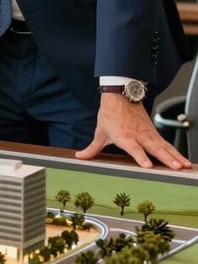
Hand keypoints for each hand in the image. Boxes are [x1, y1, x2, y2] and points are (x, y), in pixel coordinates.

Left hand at [76, 93, 191, 169]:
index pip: (134, 148)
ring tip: (183, 166)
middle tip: (175, 167)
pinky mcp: (154, 133)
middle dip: (165, 158)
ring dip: (175, 156)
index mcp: (124, 136)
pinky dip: (176, 152)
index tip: (148, 165)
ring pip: (163, 146)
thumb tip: (80, 157)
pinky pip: (166, 144)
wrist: (120, 96)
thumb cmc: (110, 114)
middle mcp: (138, 135)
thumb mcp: (100, 132)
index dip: (140, 156)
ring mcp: (148, 134)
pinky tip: (183, 161)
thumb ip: (92, 148)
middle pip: (154, 148)